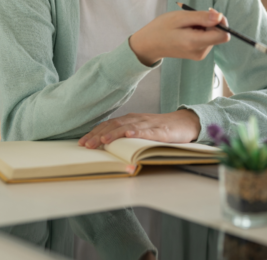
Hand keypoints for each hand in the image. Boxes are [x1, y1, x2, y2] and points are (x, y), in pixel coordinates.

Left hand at [78, 109, 201, 147]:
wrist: (185, 123)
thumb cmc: (162, 129)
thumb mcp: (141, 131)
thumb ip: (127, 135)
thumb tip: (107, 147)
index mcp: (131, 120)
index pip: (109, 124)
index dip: (95, 132)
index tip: (82, 142)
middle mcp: (137, 119)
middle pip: (114, 125)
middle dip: (99, 135)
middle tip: (86, 145)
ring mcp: (149, 124)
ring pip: (128, 127)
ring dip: (114, 133)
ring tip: (103, 141)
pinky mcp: (162, 131)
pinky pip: (148, 131)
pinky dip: (138, 132)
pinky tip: (129, 135)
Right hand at [129, 8, 229, 65]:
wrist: (149, 44)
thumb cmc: (162, 28)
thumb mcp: (180, 17)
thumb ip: (201, 17)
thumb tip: (220, 16)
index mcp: (196, 43)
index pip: (224, 35)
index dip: (221, 22)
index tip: (209, 13)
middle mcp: (201, 52)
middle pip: (219, 34)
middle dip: (210, 23)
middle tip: (192, 18)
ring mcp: (200, 55)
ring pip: (213, 36)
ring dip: (204, 27)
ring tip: (187, 25)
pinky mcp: (198, 54)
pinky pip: (208, 39)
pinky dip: (201, 32)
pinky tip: (188, 31)